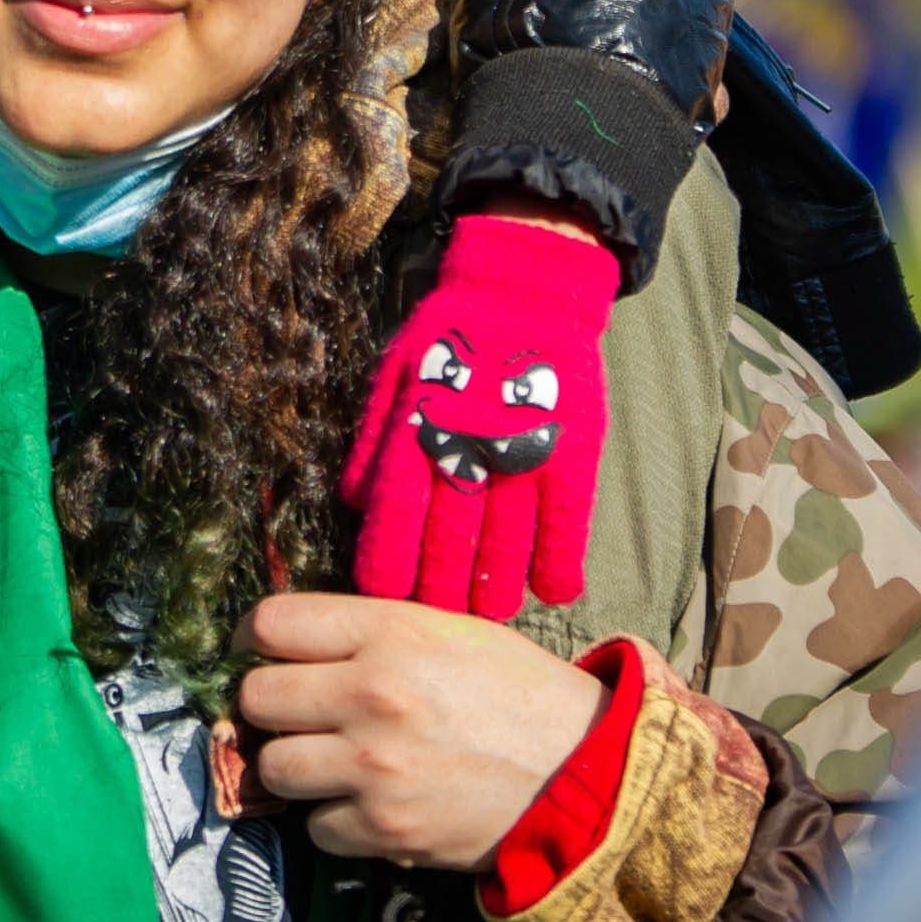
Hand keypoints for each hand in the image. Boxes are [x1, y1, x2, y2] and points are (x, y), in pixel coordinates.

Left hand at [235, 592, 604, 871]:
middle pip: (257, 697)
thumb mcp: (447, 629)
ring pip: (274, 766)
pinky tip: (364, 801)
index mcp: (388, 634)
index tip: (259, 649)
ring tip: (326, 758)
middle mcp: (371, 696)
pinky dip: (333, 819)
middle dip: (269, 703)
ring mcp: (374, 768)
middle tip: (294, 710)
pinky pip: (316, 826)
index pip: (271, 624)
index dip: (254, 637)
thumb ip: (370, 629)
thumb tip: (299, 638)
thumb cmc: (518, 692)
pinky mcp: (386, 829)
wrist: (581, 770)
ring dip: (294, 764)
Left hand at [347, 211, 618, 618]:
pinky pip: (565, 528)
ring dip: (495, 593)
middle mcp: (465, 453)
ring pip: (505, 550)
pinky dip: (558, 566)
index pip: (393, 524)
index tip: (380, 604)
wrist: (525, 290)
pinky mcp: (571, 454)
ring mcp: (523, 456)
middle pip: (446, 550)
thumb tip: (349, 504)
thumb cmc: (449, 337)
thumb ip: (374, 444)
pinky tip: (551, 592)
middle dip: (437, 597)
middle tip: (434, 631)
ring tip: (488, 618)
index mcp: (415, 436)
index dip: (386, 571)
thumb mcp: (394, 378)